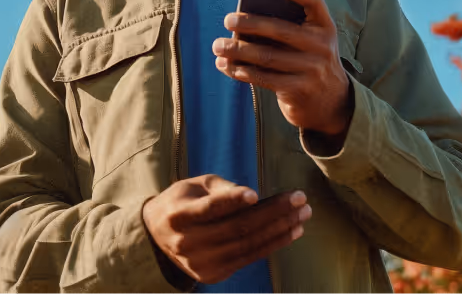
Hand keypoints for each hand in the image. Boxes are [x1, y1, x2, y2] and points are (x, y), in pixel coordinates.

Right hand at [141, 174, 311, 284]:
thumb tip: (251, 198)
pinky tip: (291, 231)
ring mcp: (202, 263)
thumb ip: (219, 188)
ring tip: (303, 214)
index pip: (209, 208)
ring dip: (280, 230)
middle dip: (273, 213)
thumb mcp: (192, 186)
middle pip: (237, 228)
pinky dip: (272, 244)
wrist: (158, 238)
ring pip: (247, 245)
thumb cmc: (181, 202)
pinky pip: (249, 258)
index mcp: (179, 215)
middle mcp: (189, 242)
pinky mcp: (214, 274)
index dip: (231, 201)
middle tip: (300, 199)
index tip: (254, 193)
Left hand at [212, 0, 353, 137]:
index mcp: (325, 25)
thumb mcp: (309, 39)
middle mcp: (322, 46)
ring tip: (218, 46)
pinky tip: (227, 65)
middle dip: (250, 24)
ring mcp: (312, 69)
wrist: (331, 101)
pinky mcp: (298, 90)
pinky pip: (264, 78)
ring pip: (267, 56)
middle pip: (281, 29)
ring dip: (238, 50)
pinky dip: (241, 71)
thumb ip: (288, 24)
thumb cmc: (308, 58)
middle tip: (227, 20)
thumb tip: (244, 17)